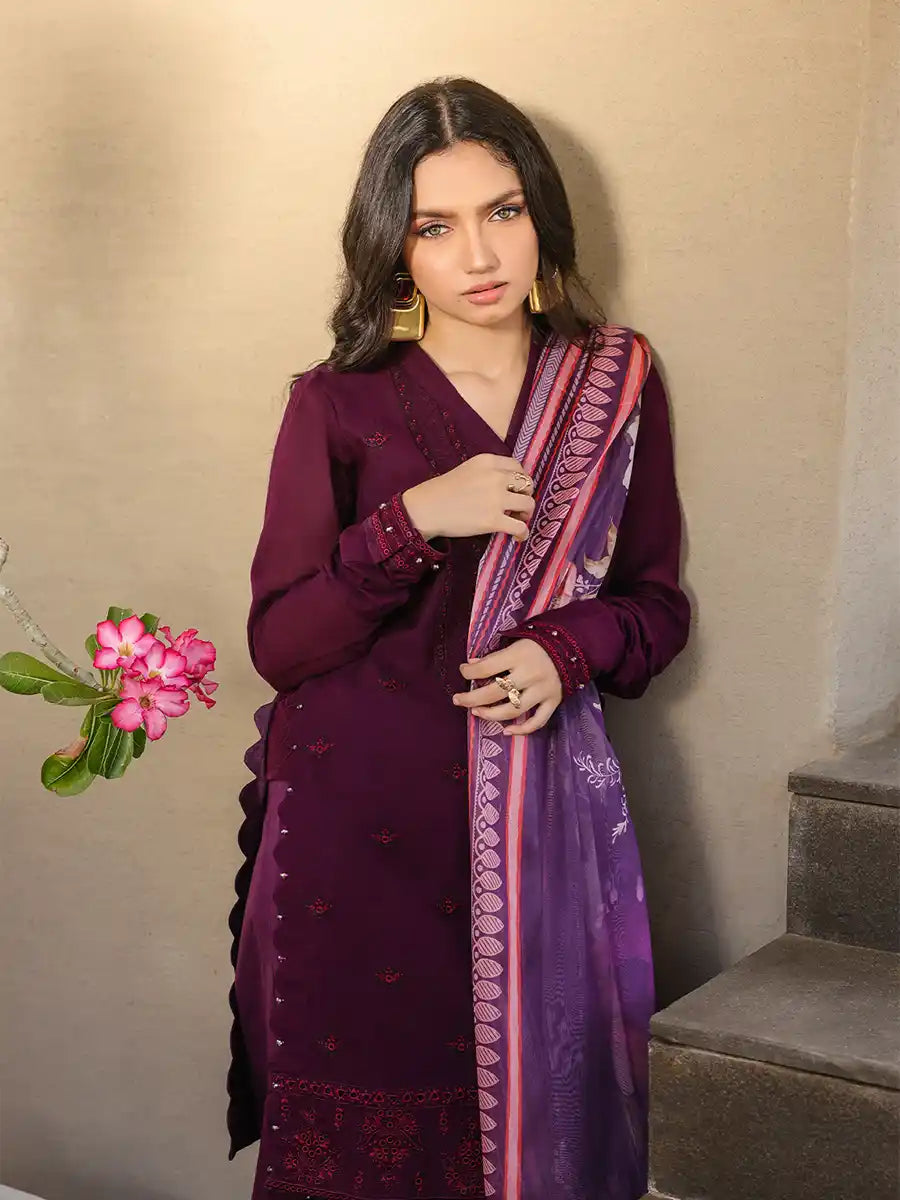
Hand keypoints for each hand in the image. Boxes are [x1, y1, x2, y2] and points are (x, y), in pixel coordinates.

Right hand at [403, 454, 534, 542]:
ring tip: (518, 519)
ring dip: (526, 513)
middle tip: (517, 506)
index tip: (516, 489)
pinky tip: (519, 536)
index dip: (520, 480)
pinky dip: (523, 533)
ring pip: (528, 504)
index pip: (517, 467)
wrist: (426, 509)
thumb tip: (506, 486)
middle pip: (526, 484)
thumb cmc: (441, 490)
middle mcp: (496, 477)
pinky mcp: (493, 520)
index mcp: (488, 462)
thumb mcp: (467, 469)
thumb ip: (487, 473)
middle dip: (525, 495)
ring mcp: (496, 499)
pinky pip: (520, 527)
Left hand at [452, 640, 563, 735]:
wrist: (575, 645)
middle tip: (458, 700)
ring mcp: (542, 690)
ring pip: (512, 710)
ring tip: (477, 712)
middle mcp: (529, 675)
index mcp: (518, 655)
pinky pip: (537, 721)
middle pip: (494, 693)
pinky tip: (506, 731)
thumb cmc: (539, 643)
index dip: (469, 672)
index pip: (486, 668)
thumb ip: (495, 656)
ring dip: (491, 715)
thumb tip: (471, 665)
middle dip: (471, 699)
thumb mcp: (516, 641)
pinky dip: (522, 729)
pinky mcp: (554, 701)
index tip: (463, 671)